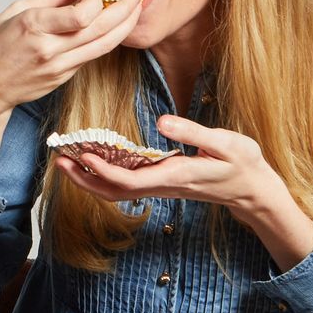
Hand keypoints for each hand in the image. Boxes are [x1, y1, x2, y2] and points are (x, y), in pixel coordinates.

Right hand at [0, 0, 143, 123]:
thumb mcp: (12, 12)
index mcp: (33, 27)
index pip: (82, 14)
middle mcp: (50, 49)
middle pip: (101, 29)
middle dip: (126, 8)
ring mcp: (60, 67)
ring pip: (105, 45)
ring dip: (126, 25)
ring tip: (136, 7)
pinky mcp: (65, 77)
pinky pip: (93, 54)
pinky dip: (108, 38)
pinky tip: (113, 25)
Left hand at [53, 115, 312, 270]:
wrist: (254, 189)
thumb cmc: (243, 164)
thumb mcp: (227, 143)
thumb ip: (194, 132)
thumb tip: (162, 122)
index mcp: (175, 175)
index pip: (129, 180)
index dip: (103, 170)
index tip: (82, 155)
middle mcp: (163, 185)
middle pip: (114, 191)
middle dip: (84, 178)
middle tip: (58, 158)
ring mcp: (161, 186)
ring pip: (116, 190)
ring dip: (89, 178)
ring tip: (66, 159)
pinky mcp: (162, 182)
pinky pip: (126, 184)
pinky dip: (105, 174)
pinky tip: (93, 159)